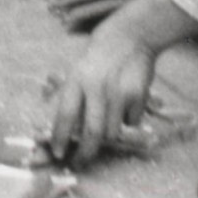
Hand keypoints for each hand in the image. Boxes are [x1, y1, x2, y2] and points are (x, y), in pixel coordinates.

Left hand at [44, 14, 160, 165]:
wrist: (131, 36)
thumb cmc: (99, 55)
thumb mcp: (79, 70)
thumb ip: (74, 97)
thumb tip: (69, 131)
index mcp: (77, 79)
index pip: (66, 116)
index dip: (61, 138)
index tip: (58, 153)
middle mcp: (98, 88)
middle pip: (92, 133)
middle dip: (85, 154)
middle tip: (80, 162)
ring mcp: (120, 93)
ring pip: (112, 132)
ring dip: (107, 136)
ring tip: (104, 126)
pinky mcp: (138, 96)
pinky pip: (130, 122)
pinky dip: (125, 122)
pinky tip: (123, 106)